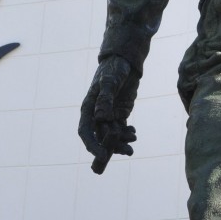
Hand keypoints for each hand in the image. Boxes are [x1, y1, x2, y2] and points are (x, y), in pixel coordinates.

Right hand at [79, 55, 138, 173]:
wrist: (124, 62)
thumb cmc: (113, 69)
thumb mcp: (109, 82)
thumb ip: (105, 99)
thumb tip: (101, 118)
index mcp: (89, 108)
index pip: (86, 132)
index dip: (93, 145)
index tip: (103, 156)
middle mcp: (97, 115)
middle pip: (101, 137)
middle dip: (113, 147)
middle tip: (129, 152)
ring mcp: (108, 115)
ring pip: (113, 136)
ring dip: (123, 141)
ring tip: (134, 140)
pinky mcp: (119, 114)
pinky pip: (122, 129)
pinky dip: (128, 134)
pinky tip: (134, 133)